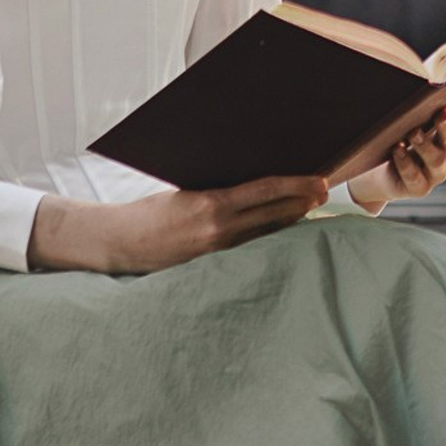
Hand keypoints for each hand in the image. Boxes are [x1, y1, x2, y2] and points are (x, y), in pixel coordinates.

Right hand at [30, 175, 329, 274]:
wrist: (120, 243)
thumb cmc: (149, 212)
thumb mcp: (183, 191)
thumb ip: (216, 191)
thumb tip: (250, 183)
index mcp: (210, 203)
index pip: (264, 191)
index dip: (296, 186)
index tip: (319, 181)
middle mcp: (218, 229)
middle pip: (274, 216)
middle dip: (303, 204)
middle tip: (325, 192)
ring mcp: (218, 250)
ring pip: (266, 234)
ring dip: (290, 221)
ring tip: (310, 208)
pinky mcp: (213, 265)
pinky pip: (250, 248)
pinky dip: (268, 237)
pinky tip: (280, 231)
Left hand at [350, 100, 445, 210]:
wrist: (384, 170)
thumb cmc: (403, 134)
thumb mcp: (415, 116)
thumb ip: (423, 101)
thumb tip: (418, 82)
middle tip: (441, 113)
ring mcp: (436, 173)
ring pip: (437, 159)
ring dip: (425, 145)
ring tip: (413, 133)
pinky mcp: (419, 187)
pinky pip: (415, 177)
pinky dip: (406, 162)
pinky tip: (397, 149)